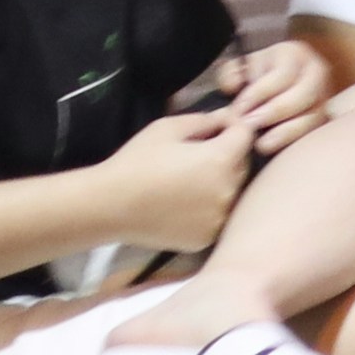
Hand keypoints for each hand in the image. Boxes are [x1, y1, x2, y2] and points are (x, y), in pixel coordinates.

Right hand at [90, 102, 260, 255]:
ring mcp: (219, 217)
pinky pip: (217, 216)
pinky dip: (208, 208)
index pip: (246, 135)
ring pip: (232, 192)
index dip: (233, 127)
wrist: (109, 206)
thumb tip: (227, 118)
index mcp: (221, 159)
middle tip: (197, 155)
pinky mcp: (206, 237)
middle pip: (242, 165)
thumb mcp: (167, 128)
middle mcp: (228, 190)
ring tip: (189, 180)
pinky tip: (184, 204)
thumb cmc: (136, 162)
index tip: (217, 127)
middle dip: (228, 155)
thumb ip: (205, 120)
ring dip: (220, 183)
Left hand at [221, 38, 338, 157]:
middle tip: (251, 125)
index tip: (239, 109)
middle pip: (304, 95)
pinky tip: (278, 149)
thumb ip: (230, 74)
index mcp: (294, 54)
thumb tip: (233, 87)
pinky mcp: (325, 118)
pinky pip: (315, 132)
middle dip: (275, 112)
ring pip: (314, 116)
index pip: (282, 75)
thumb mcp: (240, 67)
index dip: (259, 93)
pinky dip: (296, 141)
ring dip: (287, 132)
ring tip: (263, 144)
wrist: (273, 83)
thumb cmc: (255, 76)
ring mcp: (325, 96)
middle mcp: (316, 73)